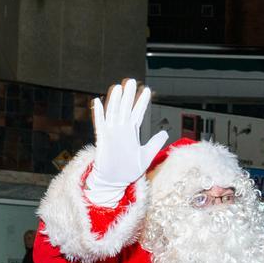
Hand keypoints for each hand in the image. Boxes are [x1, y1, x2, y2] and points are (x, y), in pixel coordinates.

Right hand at [88, 79, 168, 197]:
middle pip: (126, 109)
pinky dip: (99, 113)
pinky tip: (98, 102)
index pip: (138, 113)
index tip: (147, 90)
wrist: (115, 181)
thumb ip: (155, 143)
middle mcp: (122, 130)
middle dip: (129, 95)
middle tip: (131, 81)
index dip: (142, 102)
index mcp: (132, 132)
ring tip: (118, 87)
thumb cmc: (129, 170)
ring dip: (116, 101)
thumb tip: (165, 132)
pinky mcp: (103, 139)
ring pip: (114, 113)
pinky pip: (100, 124)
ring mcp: (112, 133)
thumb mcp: (146, 155)